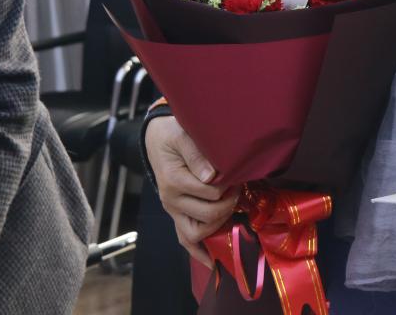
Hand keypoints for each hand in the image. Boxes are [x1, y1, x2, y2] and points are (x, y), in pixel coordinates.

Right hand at [145, 116, 238, 266]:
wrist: (156, 139)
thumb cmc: (173, 134)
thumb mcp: (183, 135)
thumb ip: (196, 154)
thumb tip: (212, 176)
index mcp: (174, 180)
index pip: (211, 192)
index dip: (230, 185)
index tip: (238, 174)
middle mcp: (171, 200)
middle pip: (208, 214)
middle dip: (230, 203)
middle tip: (238, 188)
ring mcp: (173, 210)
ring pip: (197, 233)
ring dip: (220, 225)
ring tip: (232, 207)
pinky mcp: (176, 215)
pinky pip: (185, 240)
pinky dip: (199, 252)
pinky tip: (212, 261)